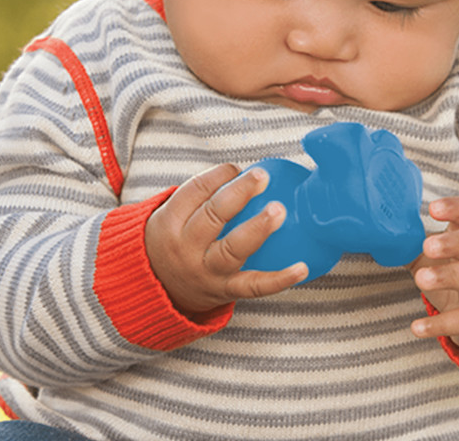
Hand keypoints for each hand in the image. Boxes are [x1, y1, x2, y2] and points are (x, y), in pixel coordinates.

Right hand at [145, 163, 307, 315]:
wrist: (157, 291)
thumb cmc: (175, 240)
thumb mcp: (173, 215)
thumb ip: (203, 193)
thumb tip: (246, 169)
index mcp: (170, 222)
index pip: (194, 191)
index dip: (219, 175)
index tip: (238, 167)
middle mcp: (186, 248)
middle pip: (212, 217)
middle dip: (238, 194)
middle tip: (262, 177)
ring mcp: (206, 273)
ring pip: (233, 250)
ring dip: (258, 229)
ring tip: (278, 211)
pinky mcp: (225, 292)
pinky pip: (253, 287)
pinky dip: (279, 279)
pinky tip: (301, 268)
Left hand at [409, 197, 458, 365]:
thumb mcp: (444, 256)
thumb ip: (414, 244)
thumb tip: (379, 234)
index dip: (456, 209)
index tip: (434, 208)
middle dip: (454, 243)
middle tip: (428, 245)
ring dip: (448, 277)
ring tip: (421, 279)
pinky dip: (441, 324)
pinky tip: (418, 326)